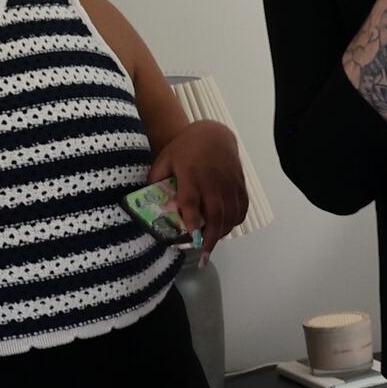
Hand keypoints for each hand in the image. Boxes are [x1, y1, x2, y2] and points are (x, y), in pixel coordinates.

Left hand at [149, 121, 248, 255]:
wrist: (213, 133)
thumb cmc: (185, 147)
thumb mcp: (165, 159)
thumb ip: (155, 179)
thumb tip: (145, 200)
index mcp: (190, 174)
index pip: (191, 200)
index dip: (191, 218)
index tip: (191, 235)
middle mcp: (212, 180)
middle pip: (215, 213)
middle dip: (210, 236)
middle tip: (204, 254)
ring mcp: (229, 183)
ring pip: (230, 214)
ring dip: (222, 232)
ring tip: (212, 243)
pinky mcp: (239, 184)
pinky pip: (241, 207)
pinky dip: (235, 220)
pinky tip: (226, 227)